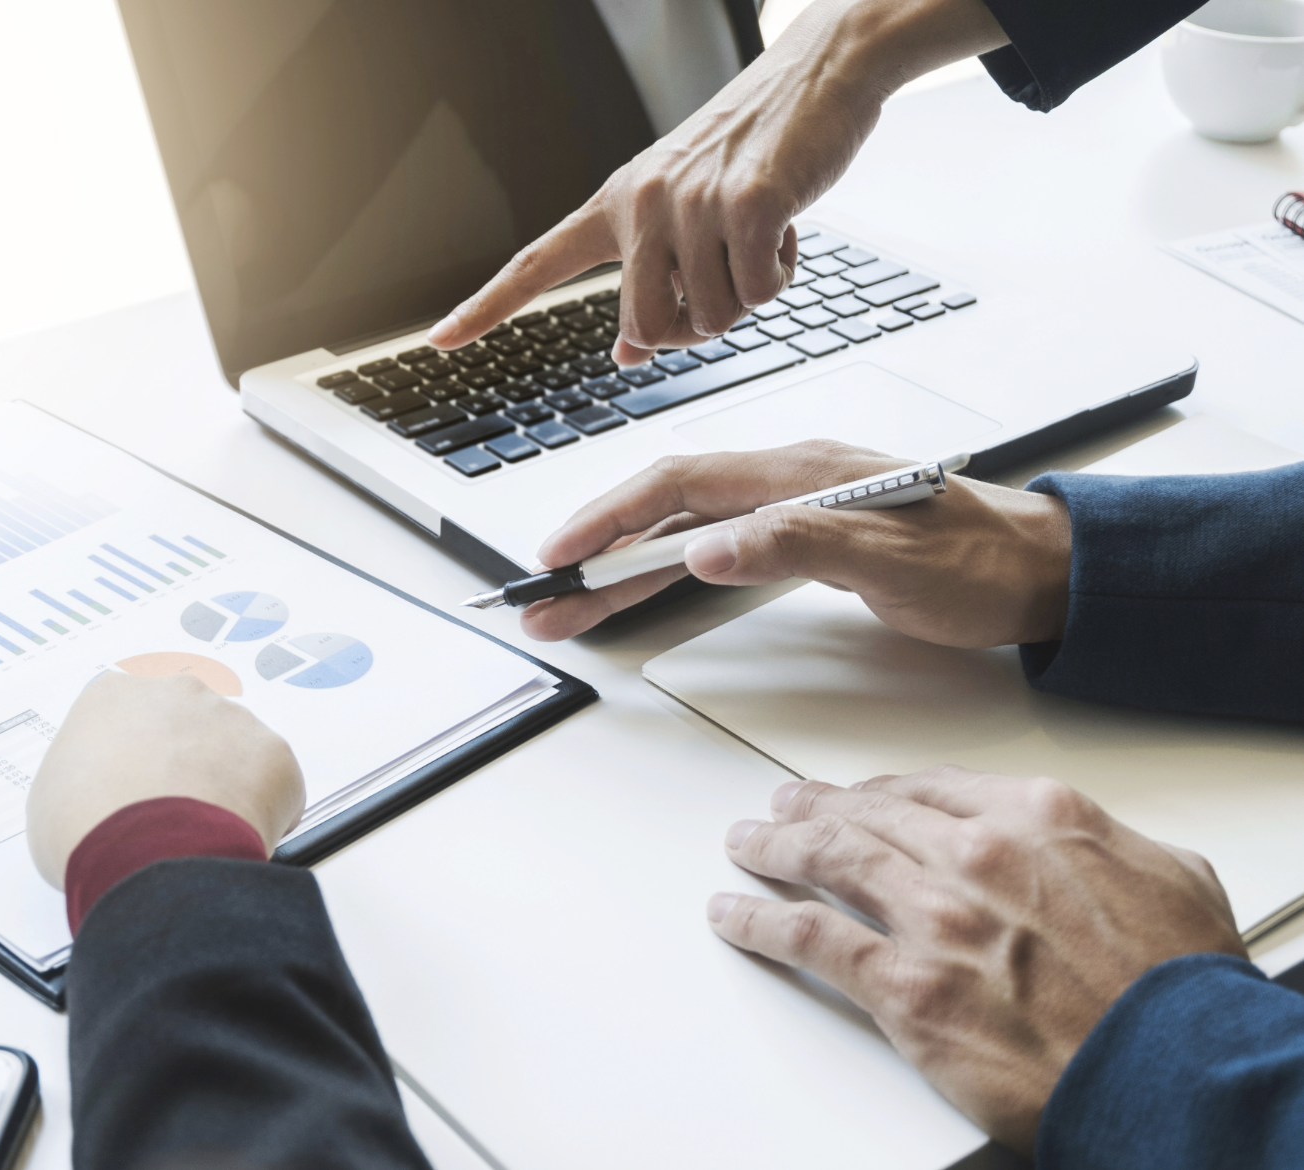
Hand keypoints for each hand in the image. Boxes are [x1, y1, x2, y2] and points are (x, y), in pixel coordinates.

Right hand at [26, 672, 304, 888]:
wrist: (146, 858)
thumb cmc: (90, 830)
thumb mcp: (52, 798)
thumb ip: (83, 776)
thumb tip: (96, 795)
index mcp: (116, 694)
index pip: (133, 715)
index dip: (139, 756)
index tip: (138, 783)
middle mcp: (178, 692)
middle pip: (190, 723)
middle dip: (188, 761)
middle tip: (175, 810)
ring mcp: (231, 717)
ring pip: (236, 752)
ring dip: (228, 785)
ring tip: (204, 832)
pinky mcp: (274, 752)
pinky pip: (276, 784)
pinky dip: (266, 812)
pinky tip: (237, 837)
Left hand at [426, 0, 1007, 364]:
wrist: (819, 73)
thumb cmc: (753, 148)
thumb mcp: (685, 212)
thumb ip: (651, 277)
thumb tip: (627, 352)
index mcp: (617, 202)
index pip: (537, 262)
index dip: (486, 306)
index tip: (440, 340)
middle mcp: (643, 201)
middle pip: (645, 326)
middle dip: (690, 330)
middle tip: (721, 290)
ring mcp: (693, 201)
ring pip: (712, 318)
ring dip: (746, 297)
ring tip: (758, 240)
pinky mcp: (748, 204)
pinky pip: (757, 294)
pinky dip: (780, 278)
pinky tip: (785, 230)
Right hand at [520, 440, 1072, 645]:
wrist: (1045, 570)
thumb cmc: (982, 561)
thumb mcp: (892, 559)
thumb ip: (797, 543)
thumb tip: (708, 549)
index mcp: (798, 472)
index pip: (678, 484)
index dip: (611, 517)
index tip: (564, 553)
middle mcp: (785, 482)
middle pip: (666, 511)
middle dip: (599, 552)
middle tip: (546, 600)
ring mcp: (791, 509)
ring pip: (683, 534)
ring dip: (625, 571)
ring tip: (573, 609)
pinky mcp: (802, 538)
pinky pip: (712, 550)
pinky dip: (666, 573)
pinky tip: (642, 589)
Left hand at [709, 767, 1245, 1150]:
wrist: (1177, 1072)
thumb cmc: (1181, 990)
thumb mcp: (1168, 876)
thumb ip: (1102, 845)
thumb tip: (1079, 846)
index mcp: (1037, 817)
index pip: (932, 787)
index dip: (882, 791)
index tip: (859, 794)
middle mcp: (975, 855)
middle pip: (868, 816)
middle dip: (815, 809)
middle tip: (785, 808)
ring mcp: (934, 918)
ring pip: (826, 860)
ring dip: (774, 847)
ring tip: (747, 843)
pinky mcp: (906, 986)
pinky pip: (809, 938)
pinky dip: (759, 921)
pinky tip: (733, 913)